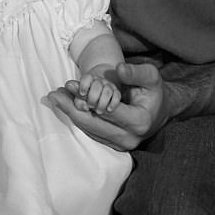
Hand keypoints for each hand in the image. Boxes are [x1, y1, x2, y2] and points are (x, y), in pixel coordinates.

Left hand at [48, 62, 167, 150]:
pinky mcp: (113, 145)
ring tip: (56, 98)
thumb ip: (136, 73)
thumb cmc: (155, 91)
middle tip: (54, 94)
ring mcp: (120, 145)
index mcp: (139, 122)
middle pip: (93, 123)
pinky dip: (78, 119)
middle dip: (71, 108)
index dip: (86, 97)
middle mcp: (129, 138)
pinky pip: (91, 132)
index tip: (70, 84)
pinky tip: (67, 106)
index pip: (107, 110)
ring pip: (89, 130)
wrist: (161, 110)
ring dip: (71, 114)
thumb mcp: (152, 77)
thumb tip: (118, 69)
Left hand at [69, 72, 120, 113]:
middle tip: (90, 106)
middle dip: (93, 97)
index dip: (84, 85)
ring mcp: (109, 86)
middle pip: (97, 85)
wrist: (102, 91)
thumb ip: (77, 96)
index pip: (87, 78)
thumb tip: (69, 87)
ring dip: (102, 103)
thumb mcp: (81, 96)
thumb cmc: (88, 96)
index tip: (82, 94)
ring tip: (98, 112)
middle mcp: (100, 81)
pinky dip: (113, 103)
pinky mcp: (116, 92)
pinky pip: (117, 96)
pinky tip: (109, 109)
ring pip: (107, 91)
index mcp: (89, 79)